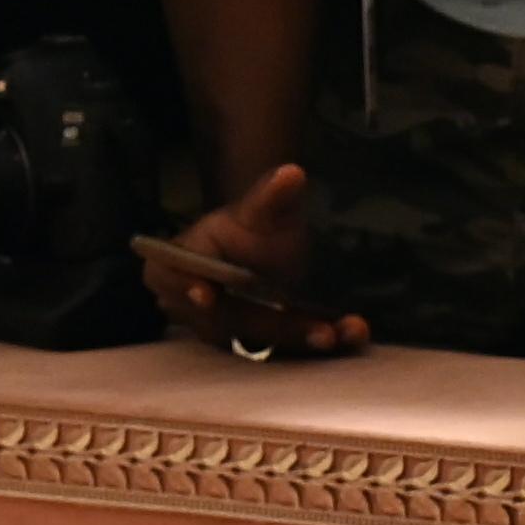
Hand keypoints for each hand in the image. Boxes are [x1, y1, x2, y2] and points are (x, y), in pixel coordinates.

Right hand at [151, 160, 367, 356]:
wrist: (268, 248)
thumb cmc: (250, 226)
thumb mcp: (259, 209)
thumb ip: (269, 196)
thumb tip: (291, 173)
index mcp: (172, 270)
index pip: (170, 280)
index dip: (186, 288)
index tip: (207, 295)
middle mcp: (190, 310)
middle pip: (228, 320)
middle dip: (274, 326)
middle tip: (318, 329)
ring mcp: (222, 334)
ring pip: (261, 341)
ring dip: (303, 339)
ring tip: (343, 333)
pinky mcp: (255, 345)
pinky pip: (284, 350)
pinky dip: (316, 343)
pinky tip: (353, 334)